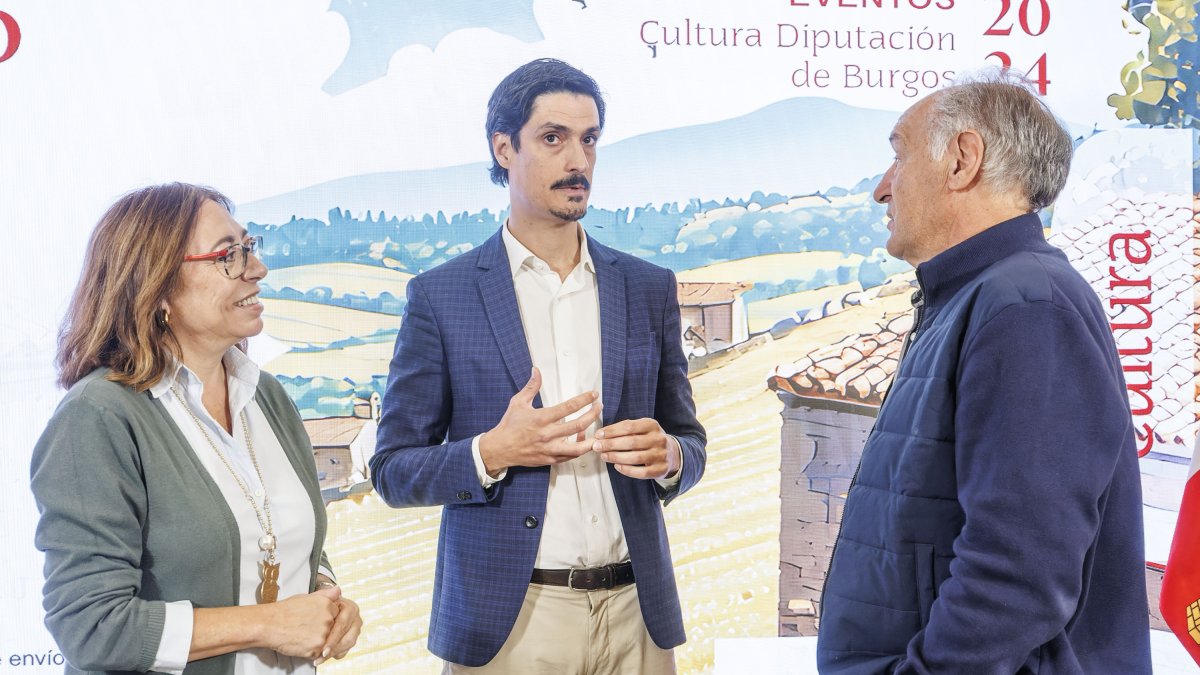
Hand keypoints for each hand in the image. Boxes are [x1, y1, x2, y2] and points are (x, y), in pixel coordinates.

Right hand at [264, 587, 340, 658]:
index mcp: (327, 605)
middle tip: (305, 627)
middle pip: (332, 628)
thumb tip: (338, 590)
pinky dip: (310, 650)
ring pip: (326, 640)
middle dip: (322, 629)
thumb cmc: (284, 611)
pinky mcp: (316, 648)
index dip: (324, 617)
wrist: (269, 625)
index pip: (336, 614)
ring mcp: (323, 635)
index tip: (313, 619)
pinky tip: (300, 641)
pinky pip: (318, 651)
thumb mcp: (306, 597)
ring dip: (316, 640)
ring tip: (302, 634)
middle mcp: (328, 619)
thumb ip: (325, 595)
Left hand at [314, 594, 361, 664]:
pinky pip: (346, 649)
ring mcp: (355, 630)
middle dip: (334, 648)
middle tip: (321, 656)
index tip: (323, 648)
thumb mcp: (319, 599)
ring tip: (319, 659)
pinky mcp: (350, 639)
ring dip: (334, 653)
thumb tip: (337, 589)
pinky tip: (324, 658)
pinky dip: (335, 655)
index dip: (333, 638)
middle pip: (348, 637)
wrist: (317, 613)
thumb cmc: (317, 606)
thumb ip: (326, 594)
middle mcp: (356, 619)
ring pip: (348, 644)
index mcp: (350, 608)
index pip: (343, 625)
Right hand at [479, 367, 602, 474]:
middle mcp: (547, 434)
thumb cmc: (509, 425)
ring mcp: (550, 449)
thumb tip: (536, 370)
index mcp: (541, 418)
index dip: (584, 399)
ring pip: (578, 447)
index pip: (569, 407)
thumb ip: (531, 386)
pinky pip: (570, 456)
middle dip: (593, 414)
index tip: (594, 395)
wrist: (500, 448)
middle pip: (578, 424)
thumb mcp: (518, 402)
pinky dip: (579, 448)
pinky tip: (583, 439)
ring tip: (600, 430)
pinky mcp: (550, 459)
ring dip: (592, 438)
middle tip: (599, 407)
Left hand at [593, 418, 679, 479]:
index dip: (612, 431)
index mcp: (652, 425)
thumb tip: (601, 434)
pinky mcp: (660, 470)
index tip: (598, 434)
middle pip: (631, 442)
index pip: (629, 426)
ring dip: (616, 457)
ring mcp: (661, 455)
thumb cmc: (649, 438)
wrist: (672, 453)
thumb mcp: (642, 428)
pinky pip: (641, 472)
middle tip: (596, 446)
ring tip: (603, 456)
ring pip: (635, 458)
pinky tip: (616, 467)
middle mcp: (658, 439)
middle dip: (611, 444)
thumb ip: (625, 428)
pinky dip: (627, 470)